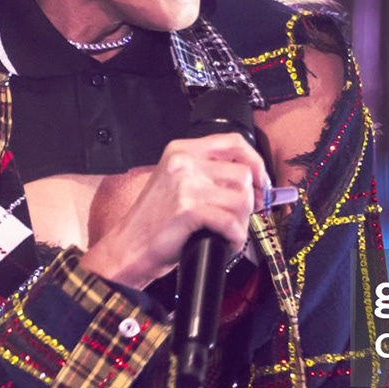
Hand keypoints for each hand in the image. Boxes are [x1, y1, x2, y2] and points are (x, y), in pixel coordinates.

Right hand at [81, 134, 267, 288]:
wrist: (128, 245)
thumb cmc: (153, 220)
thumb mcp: (176, 182)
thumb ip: (206, 172)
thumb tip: (251, 178)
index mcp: (181, 149)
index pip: (233, 142)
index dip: (255, 162)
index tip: (260, 181)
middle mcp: (183, 161)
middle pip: (243, 173)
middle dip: (251, 199)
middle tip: (244, 214)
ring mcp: (185, 184)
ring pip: (241, 198)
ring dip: (242, 221)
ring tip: (229, 231)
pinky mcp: (188, 209)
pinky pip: (230, 222)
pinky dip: (235, 237)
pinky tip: (226, 242)